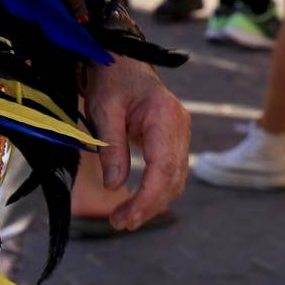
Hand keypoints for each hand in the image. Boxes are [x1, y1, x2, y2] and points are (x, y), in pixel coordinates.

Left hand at [83, 55, 190, 230]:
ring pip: (176, 178)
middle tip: (118, 222)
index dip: (147, 198)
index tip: (126, 218)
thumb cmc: (111, 81)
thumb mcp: (103, 110)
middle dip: (148, 206)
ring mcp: (180, 132)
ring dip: (153, 203)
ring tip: (122, 217)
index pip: (163, 167)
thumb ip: (111, 146)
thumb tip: (114, 187)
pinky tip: (135, 202)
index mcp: (165, 115)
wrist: (122, 62)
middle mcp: (180, 125)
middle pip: (173, 177)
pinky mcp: (174, 139)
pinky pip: (171, 172)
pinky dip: (156, 191)